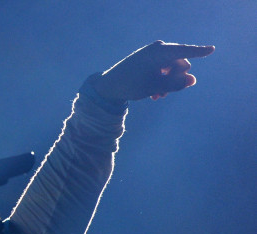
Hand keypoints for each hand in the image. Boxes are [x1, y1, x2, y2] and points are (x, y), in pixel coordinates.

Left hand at [92, 41, 214, 101]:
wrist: (108, 86)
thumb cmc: (131, 85)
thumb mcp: (155, 87)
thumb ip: (175, 84)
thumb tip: (193, 80)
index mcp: (160, 52)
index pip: (185, 51)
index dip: (200, 52)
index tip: (212, 49)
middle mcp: (158, 49)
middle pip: (180, 64)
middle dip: (176, 79)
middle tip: (163, 94)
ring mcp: (153, 54)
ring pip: (172, 69)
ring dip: (168, 83)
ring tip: (157, 96)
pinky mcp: (149, 61)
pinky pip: (164, 69)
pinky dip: (162, 81)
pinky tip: (155, 95)